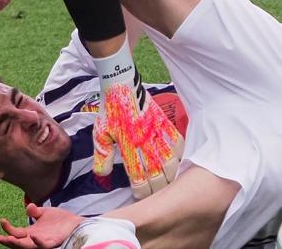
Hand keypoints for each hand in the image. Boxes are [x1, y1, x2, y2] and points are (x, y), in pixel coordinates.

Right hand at [0, 204, 82, 248]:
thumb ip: (35, 211)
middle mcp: (34, 239)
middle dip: (8, 241)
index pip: (16, 233)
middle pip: (18, 243)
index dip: (8, 229)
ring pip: (28, 247)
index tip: (2, 220)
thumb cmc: (60, 220)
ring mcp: (43, 242)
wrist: (76, 222)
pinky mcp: (53, 242)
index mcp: (31, 232)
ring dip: (18, 244)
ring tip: (10, 239)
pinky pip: (44, 245)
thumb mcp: (45, 213)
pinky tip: (33, 235)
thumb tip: (28, 207)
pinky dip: (38, 241)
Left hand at [93, 84, 183, 198]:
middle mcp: (145, 142)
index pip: (139, 176)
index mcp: (128, 146)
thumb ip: (102, 157)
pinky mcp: (165, 123)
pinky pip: (178, 143)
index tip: (140, 197)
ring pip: (171, 161)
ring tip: (171, 185)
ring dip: (172, 176)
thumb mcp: (100, 133)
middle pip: (159, 173)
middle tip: (157, 197)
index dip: (141, 191)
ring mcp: (157, 132)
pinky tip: (179, 163)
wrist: (121, 84)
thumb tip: (103, 176)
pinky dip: (180, 155)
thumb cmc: (110, 110)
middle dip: (159, 189)